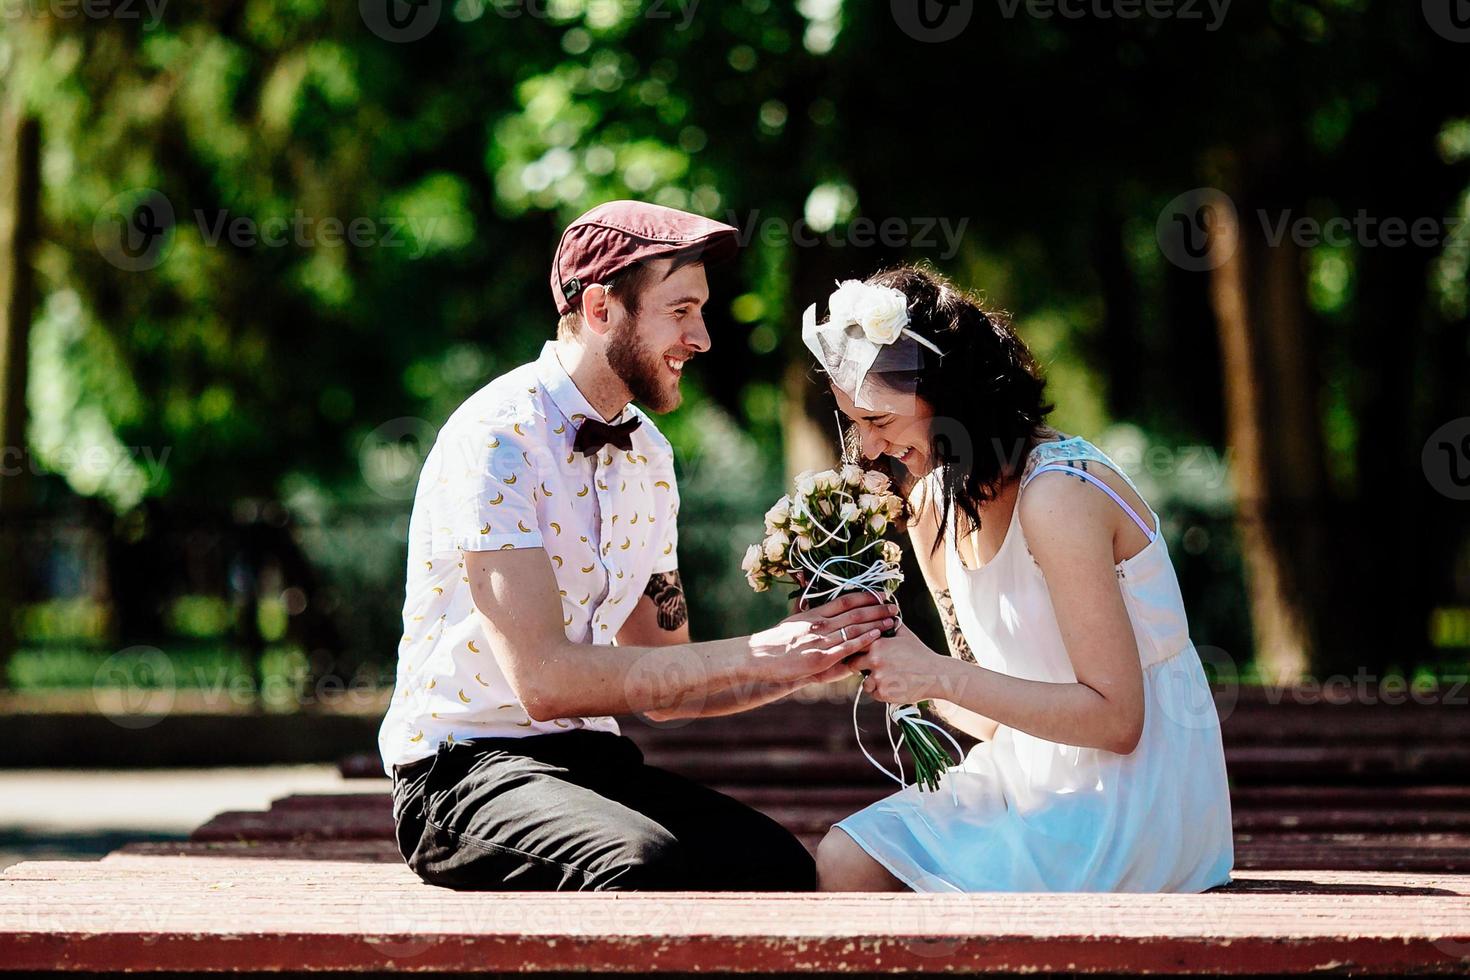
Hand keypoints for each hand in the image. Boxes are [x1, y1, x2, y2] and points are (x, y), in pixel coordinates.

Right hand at [749, 592, 897, 684]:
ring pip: (854, 628)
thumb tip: (812, 607)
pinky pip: (846, 647)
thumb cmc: (772, 642)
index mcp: (813, 614)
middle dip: (878, 609)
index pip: (845, 600)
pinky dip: (864, 640)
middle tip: (895, 606)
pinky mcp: (820, 657)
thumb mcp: (790, 623)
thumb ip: (806, 615)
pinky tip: (877, 636)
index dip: (865, 596)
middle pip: (855, 612)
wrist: (757, 656)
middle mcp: (819, 623)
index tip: (881, 594)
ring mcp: (820, 640)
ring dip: (876, 623)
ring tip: (893, 620)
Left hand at [847, 624, 951, 703]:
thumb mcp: (905, 634)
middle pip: (853, 665)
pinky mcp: (884, 693)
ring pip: (864, 682)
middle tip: (863, 668)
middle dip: (857, 667)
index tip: (856, 653)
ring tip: (885, 678)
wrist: (936, 674)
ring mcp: (879, 678)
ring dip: (871, 681)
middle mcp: (875, 661)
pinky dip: (881, 692)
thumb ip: (890, 624)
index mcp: (878, 644)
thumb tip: (883, 614)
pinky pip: (874, 694)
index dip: (854, 650)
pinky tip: (892, 686)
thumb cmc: (921, 653)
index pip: (854, 645)